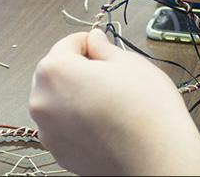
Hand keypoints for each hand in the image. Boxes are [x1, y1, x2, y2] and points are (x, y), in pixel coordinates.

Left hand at [29, 29, 199, 175]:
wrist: (157, 157)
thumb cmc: (146, 110)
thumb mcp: (129, 63)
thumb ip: (104, 48)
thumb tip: (95, 41)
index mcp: (55, 71)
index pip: (68, 44)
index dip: (90, 43)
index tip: (104, 49)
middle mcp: (42, 101)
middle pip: (56, 74)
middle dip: (78, 70)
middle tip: (109, 76)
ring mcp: (48, 131)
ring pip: (58, 102)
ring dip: (76, 96)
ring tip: (109, 102)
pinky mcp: (60, 153)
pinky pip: (64, 127)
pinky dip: (78, 122)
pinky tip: (105, 122)